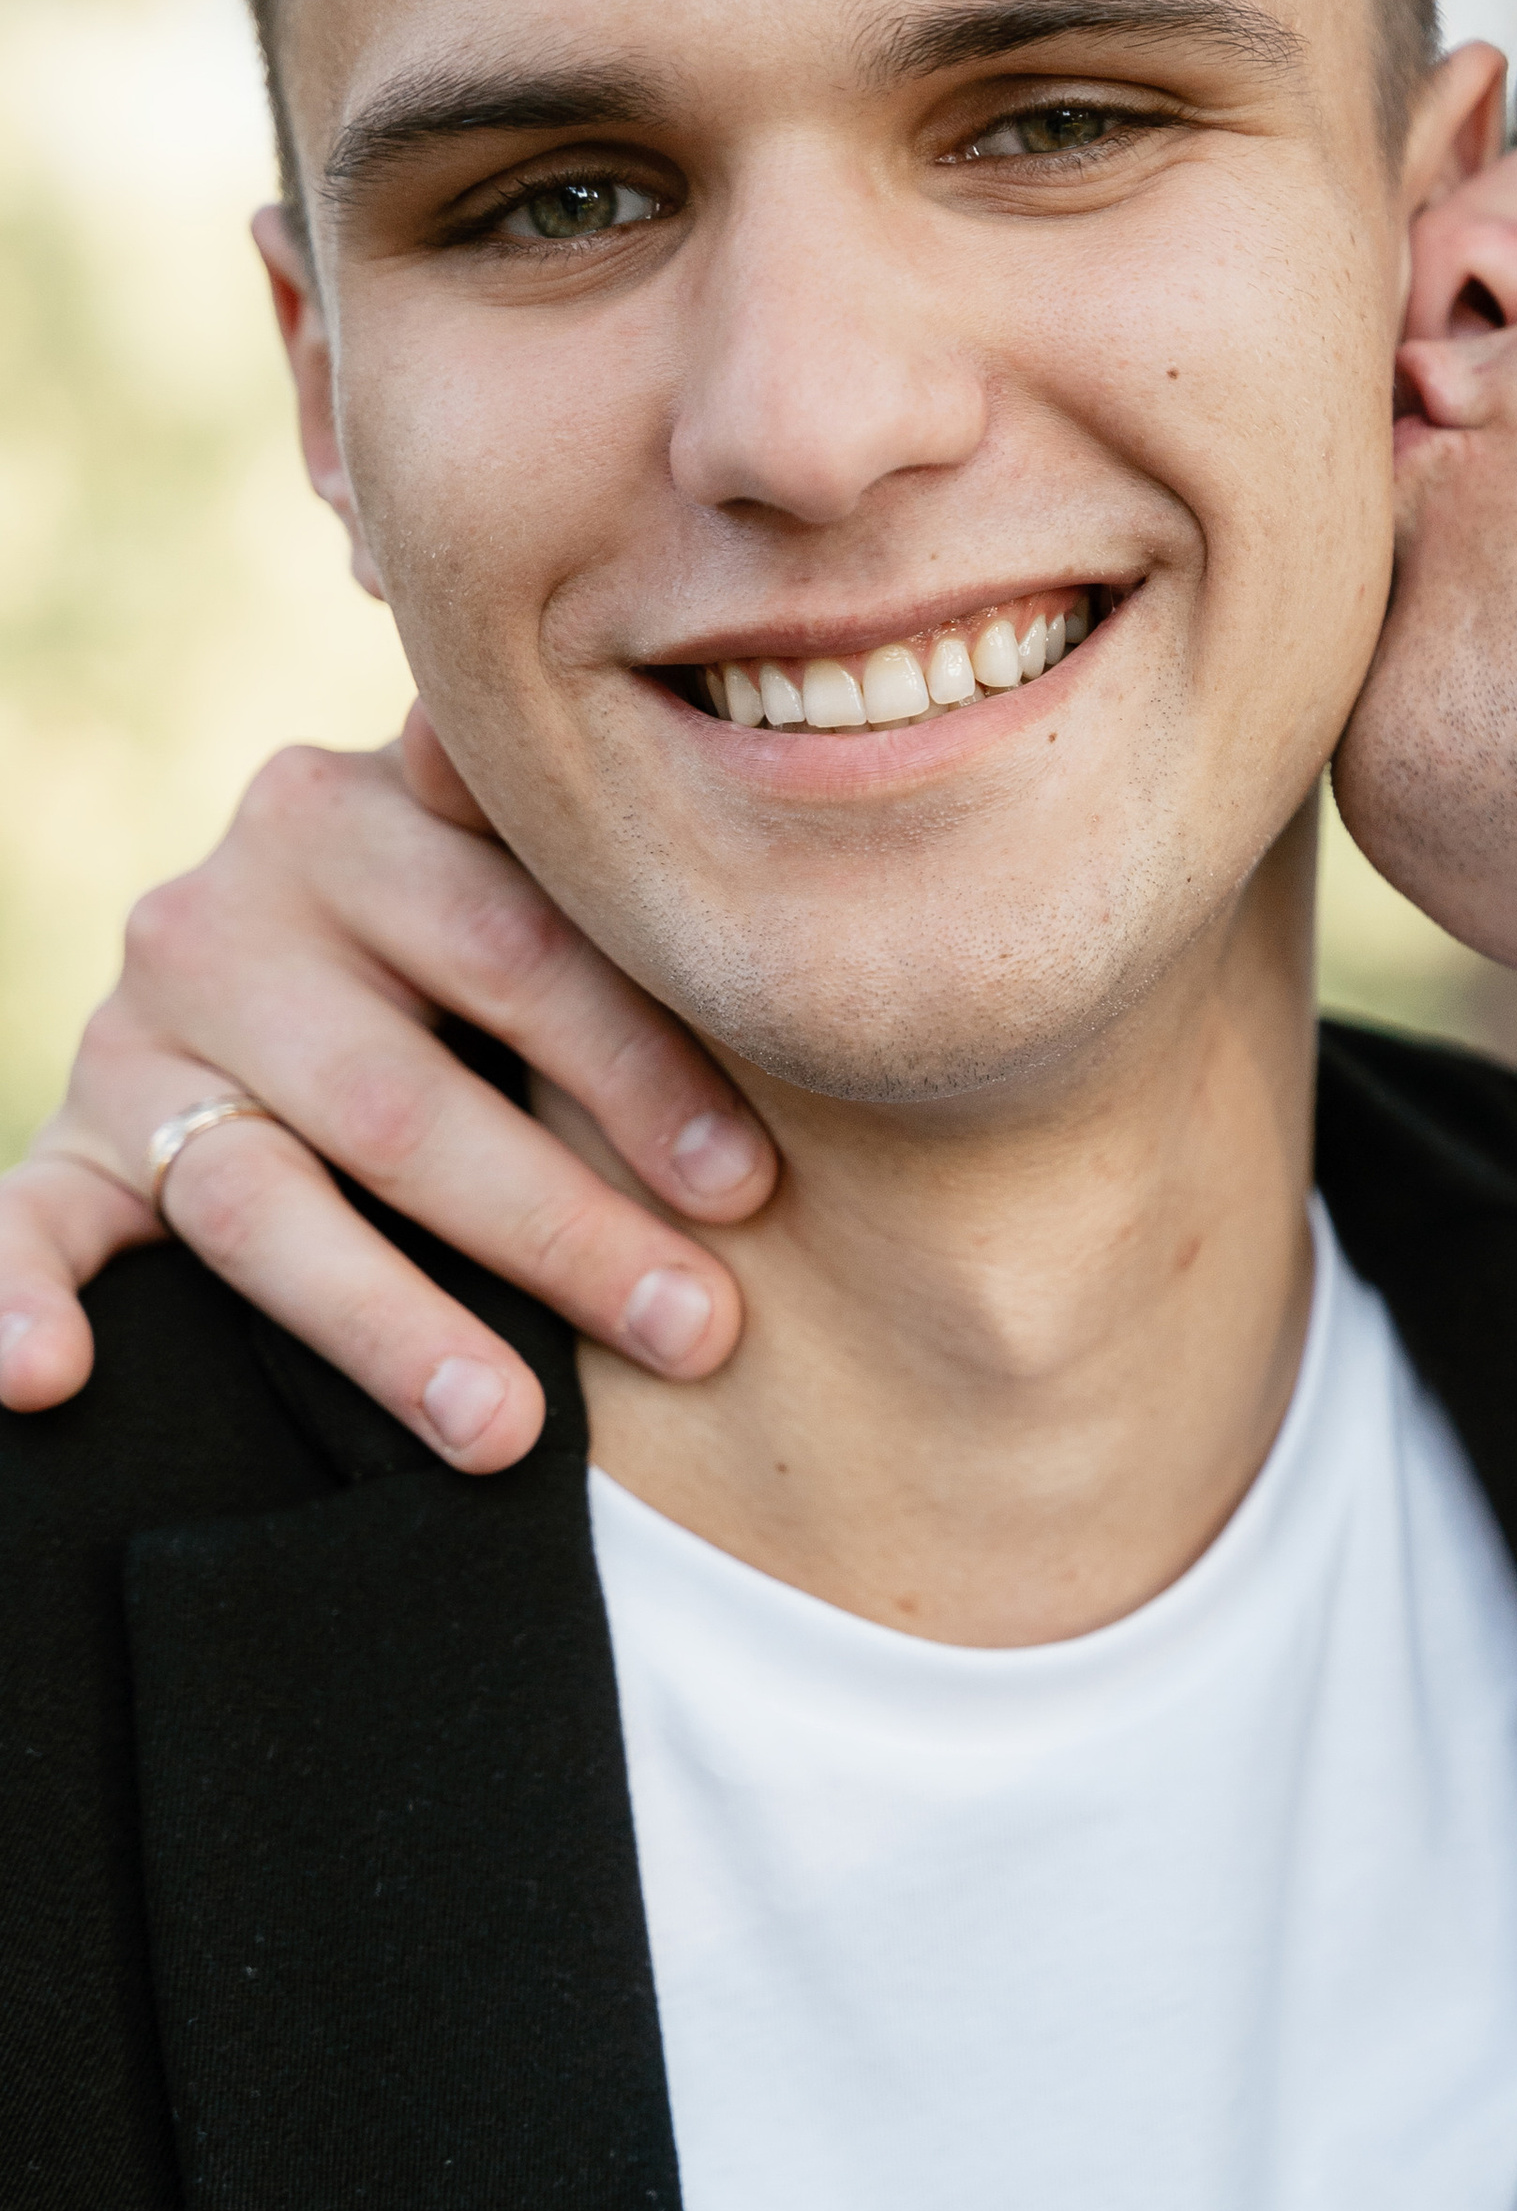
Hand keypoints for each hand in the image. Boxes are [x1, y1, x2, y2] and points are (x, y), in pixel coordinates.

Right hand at [0, 708, 773, 1469]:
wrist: (300, 934)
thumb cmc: (474, 920)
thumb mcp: (518, 860)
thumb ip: (567, 850)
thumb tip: (658, 780)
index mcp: (356, 819)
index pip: (512, 950)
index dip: (638, 1072)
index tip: (749, 1188)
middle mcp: (224, 916)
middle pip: (403, 1101)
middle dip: (561, 1227)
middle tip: (694, 1333)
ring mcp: (134, 1043)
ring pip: (259, 1200)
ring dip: (385, 1321)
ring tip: (505, 1430)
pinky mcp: (69, 1150)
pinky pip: (23, 1227)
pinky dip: (9, 1302)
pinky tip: (45, 1379)